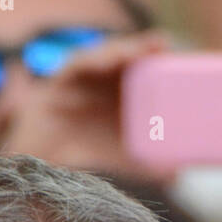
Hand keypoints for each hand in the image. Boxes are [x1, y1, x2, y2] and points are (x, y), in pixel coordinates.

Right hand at [0, 29, 170, 177]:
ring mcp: (84, 78)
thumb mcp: (119, 161)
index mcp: (123, 94)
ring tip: (142, 48)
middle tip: (163, 47)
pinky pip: (79, 63)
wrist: (41, 164)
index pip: (144, 70)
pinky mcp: (61, 79)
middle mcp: (105, 81)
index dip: (161, 62)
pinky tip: (110, 60)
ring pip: (107, 56)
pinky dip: (96, 59)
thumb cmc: (84, 158)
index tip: (179, 60)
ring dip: (125, 49)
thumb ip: (145, 165)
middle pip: (128, 57)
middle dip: (145, 49)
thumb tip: (176, 174)